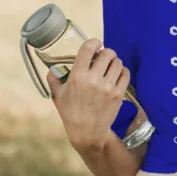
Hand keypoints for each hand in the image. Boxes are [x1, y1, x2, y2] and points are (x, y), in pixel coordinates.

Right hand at [46, 38, 129, 152]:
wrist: (87, 133)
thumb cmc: (70, 113)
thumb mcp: (58, 96)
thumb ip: (53, 81)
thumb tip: (50, 70)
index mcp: (77, 77)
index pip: (88, 49)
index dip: (94, 42)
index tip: (96, 44)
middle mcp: (93, 80)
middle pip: (107, 53)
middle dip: (106, 53)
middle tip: (104, 57)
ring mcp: (108, 87)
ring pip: (118, 62)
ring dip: (114, 62)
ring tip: (110, 67)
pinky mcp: (118, 94)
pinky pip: (125, 74)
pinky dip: (122, 71)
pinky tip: (117, 75)